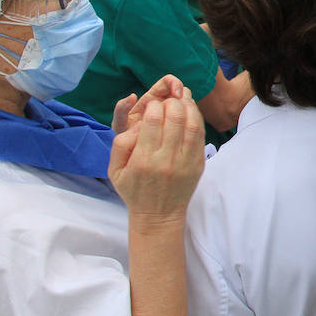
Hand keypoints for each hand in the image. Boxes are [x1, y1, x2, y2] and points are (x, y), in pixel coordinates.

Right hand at [108, 87, 204, 220]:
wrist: (158, 215)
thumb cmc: (134, 190)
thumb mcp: (115, 169)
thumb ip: (121, 143)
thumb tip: (140, 122)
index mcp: (144, 159)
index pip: (153, 119)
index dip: (154, 105)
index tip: (152, 105)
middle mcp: (167, 160)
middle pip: (175, 117)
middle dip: (171, 103)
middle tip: (168, 102)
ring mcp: (186, 162)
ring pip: (192, 124)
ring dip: (188, 107)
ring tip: (181, 101)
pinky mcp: (198, 164)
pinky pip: (201, 136)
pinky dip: (197, 120)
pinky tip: (191, 113)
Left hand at [112, 75, 185, 134]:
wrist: (133, 153)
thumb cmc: (125, 135)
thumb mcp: (120, 123)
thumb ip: (121, 110)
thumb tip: (132, 96)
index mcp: (151, 98)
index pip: (167, 82)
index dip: (174, 84)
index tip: (177, 95)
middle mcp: (165, 104)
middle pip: (181, 90)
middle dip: (186, 95)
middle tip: (186, 107)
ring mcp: (173, 114)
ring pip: (187, 104)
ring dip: (189, 108)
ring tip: (187, 118)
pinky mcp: (179, 125)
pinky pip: (188, 118)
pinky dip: (190, 120)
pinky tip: (188, 128)